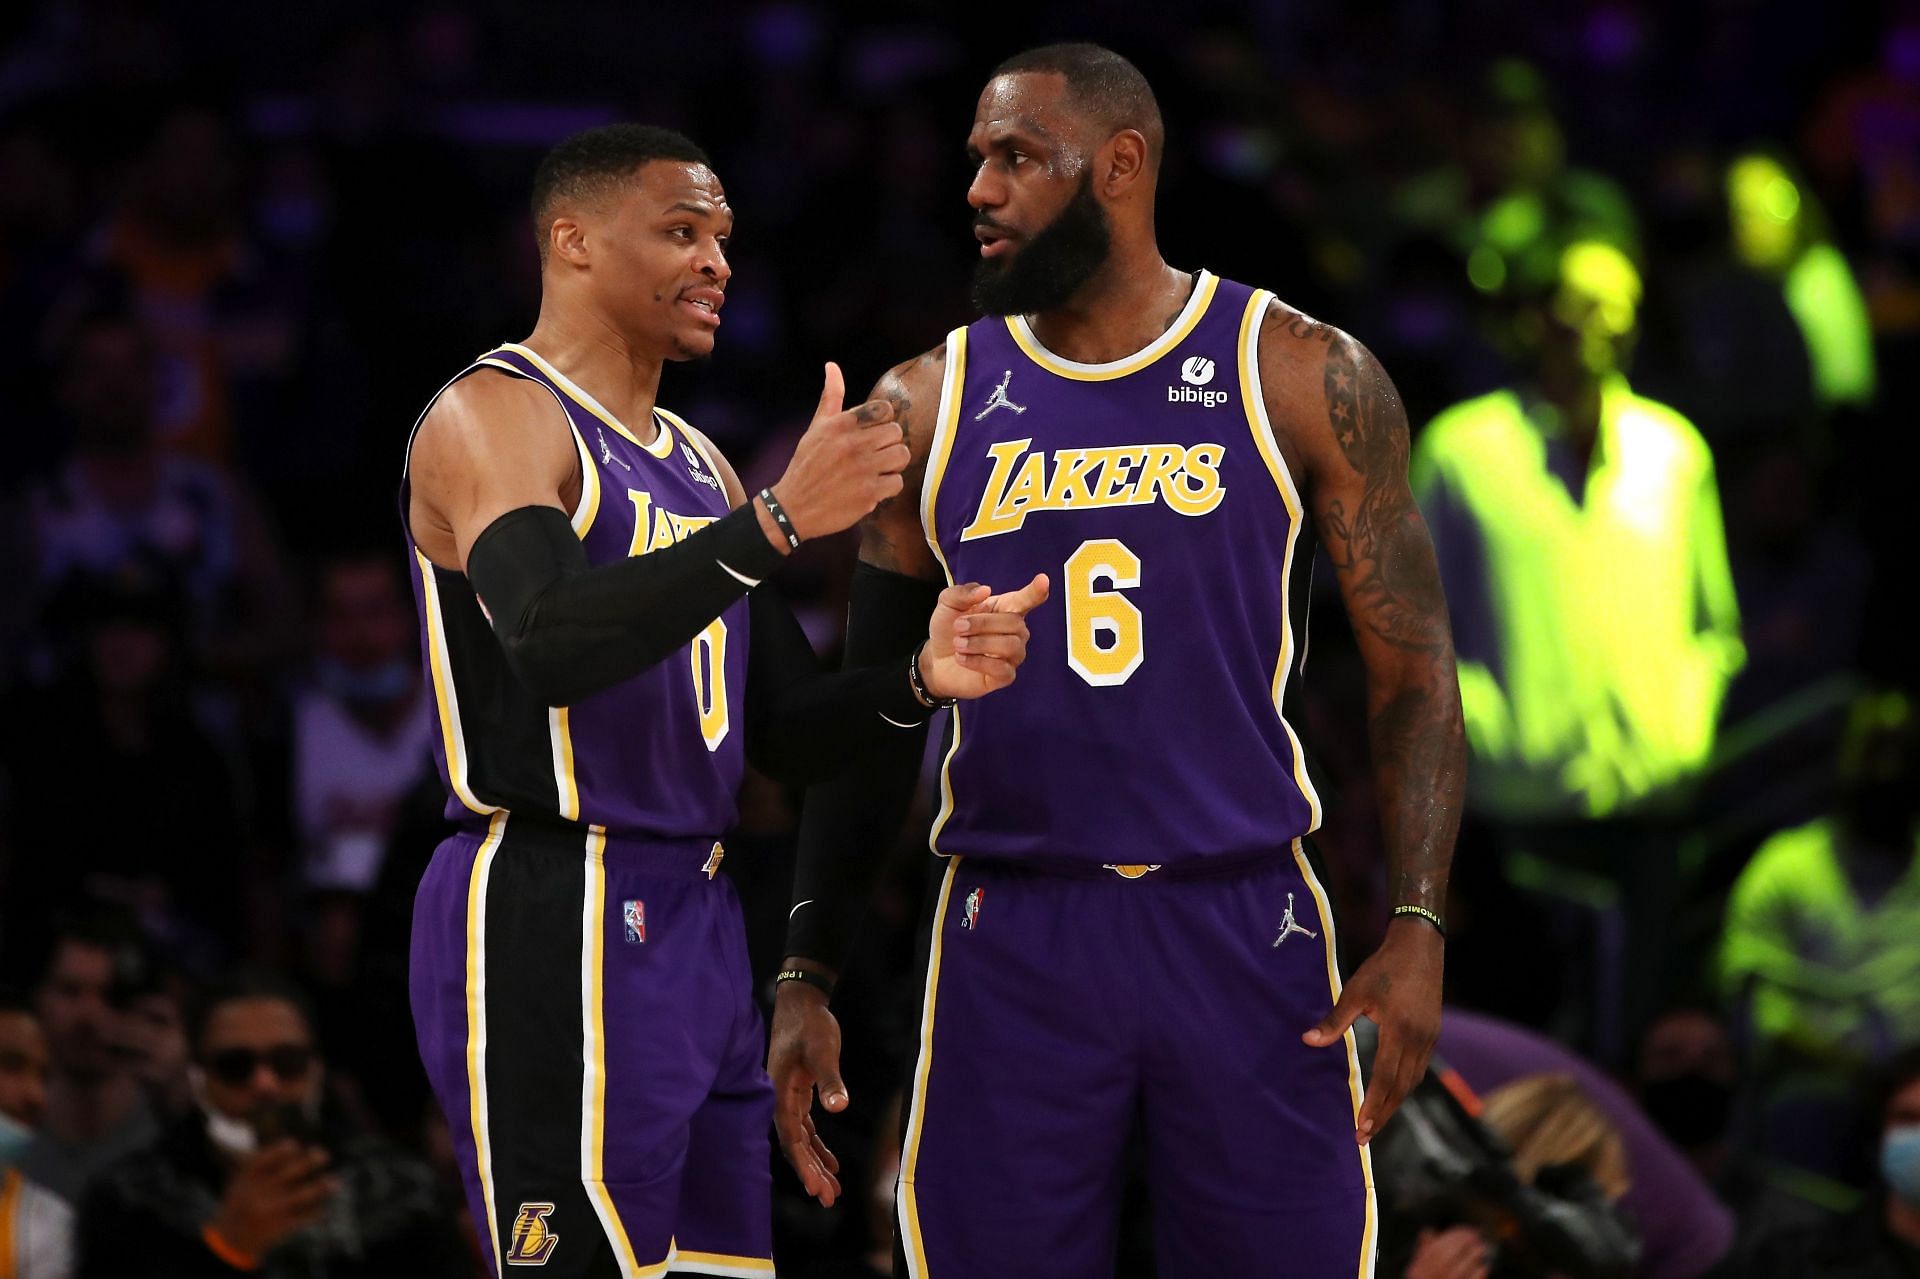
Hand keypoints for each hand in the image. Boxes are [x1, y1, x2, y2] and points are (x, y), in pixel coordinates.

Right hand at [207, 1140, 336, 1257]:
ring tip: (334, 1183)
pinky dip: (317, 1213)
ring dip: (320, 1188)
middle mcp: (261, 1193)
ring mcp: (272, 1211)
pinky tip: (322, 1210)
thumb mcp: (242, 1181)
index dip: (282, 1150)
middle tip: (323, 1155)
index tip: (294, 1145)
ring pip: (302, 1196)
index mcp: (249, 1179)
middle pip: (291, 1172)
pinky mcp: (281, 1227)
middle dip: (310, 1161)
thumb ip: (263, 1163)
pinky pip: (304, 1218)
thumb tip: (294, 1144)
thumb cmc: (242, 1202)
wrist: (231, 1239)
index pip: (267, 1159)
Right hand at [766, 363, 907, 543]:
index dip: (883, 421)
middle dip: (889, 444)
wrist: (793, 508)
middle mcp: (852, 444)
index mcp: (840, 425)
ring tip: (878, 469)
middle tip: (875, 454)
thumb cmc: (807, 465)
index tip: (873, 433)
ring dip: (893, 464)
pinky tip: (872, 488)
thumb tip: (832, 365)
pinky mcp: (869, 494)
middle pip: (896, 433)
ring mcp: (862, 470)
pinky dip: (888, 487)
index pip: (884, 409)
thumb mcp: (816, 428)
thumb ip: (830, 397)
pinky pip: (897, 482)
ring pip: (901, 456)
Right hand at [767, 972, 847, 1206]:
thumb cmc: (811, 1023)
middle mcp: (779, 1098)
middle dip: (811, 1173)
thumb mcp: (823, 1050)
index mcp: (779, 1092)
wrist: (802, 1001)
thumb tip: (839, 1107)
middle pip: (794, 1145)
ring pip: (800, 1139)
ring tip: (832, 1191)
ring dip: (815, 1163)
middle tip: (828, 1199)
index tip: (816, 1188)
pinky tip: (832, 1163)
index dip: (803, 1164)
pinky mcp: (798, 1092)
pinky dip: (818, 1145)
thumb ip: (830, 1079)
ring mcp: (787, 1097)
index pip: (790, 1138)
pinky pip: (806, 1127)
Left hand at [918, 575, 1050, 700]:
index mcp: (1005, 608)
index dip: (1037, 591)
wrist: (934, 659)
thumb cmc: (947, 628)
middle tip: (958, 626)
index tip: (1044, 580)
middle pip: (1014, 623)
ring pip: (1010, 645)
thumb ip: (962, 593)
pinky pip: (1002, 669)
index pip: (1026, 600)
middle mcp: (1014, 631)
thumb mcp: (947, 604)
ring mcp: (1012, 655)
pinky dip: (978, 662)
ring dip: (980, 643)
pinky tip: (961, 658)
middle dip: (983, 623)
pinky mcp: (1005, 676)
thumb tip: (985, 590)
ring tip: (958, 643)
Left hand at [1302, 915, 1442, 1142]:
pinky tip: (1392, 1093)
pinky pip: (1419, 1069)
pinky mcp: (1432, 1034)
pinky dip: (1404, 1086)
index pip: (1385, 1079)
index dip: (1373, 1106)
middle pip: (1401, 1088)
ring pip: (1412, 1081)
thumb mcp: (1356, 991)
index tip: (1361, 1128)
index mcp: (1399, 1031)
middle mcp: (1419, 1040)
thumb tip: (1308, 1040)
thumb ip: (1335, 1020)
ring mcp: (1429, 1038)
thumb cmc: (1384, 967)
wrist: (1420, 947)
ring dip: (1395, 1103)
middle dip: (1384, 1115)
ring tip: (1376, 1122)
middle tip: (1365, 1137)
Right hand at [1407, 1227, 1489, 1278]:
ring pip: (1460, 1272)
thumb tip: (1428, 1231)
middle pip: (1447, 1259)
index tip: (1463, 1230)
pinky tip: (1484, 1268)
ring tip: (1481, 1250)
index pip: (1434, 1250)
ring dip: (1472, 1258)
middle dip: (1462, 1245)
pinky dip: (1477, 1276)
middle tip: (1475, 1237)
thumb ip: (1422, 1252)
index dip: (1450, 1238)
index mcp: (1417, 1273)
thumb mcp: (1416, 1272)